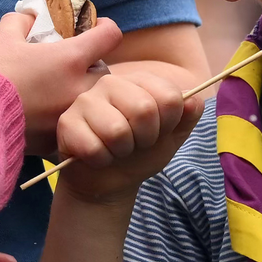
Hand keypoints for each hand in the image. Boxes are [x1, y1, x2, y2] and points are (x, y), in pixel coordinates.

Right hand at [0, 13, 122, 154]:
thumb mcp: (3, 37)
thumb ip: (21, 21)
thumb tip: (31, 16)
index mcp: (70, 59)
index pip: (110, 36)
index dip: (104, 28)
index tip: (96, 29)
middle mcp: (79, 88)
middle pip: (105, 72)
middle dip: (92, 66)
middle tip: (73, 65)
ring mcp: (72, 116)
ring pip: (94, 102)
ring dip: (84, 93)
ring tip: (59, 91)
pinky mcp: (60, 139)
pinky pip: (75, 124)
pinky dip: (66, 117)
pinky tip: (46, 113)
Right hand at [55, 72, 203, 204]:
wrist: (110, 181)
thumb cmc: (141, 152)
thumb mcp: (173, 135)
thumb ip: (188, 116)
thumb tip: (193, 100)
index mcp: (140, 81)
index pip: (170, 96)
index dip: (169, 123)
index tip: (159, 131)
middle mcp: (111, 83)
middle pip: (144, 109)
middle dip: (146, 138)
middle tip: (136, 143)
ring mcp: (85, 101)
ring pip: (117, 130)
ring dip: (122, 151)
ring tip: (117, 149)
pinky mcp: (67, 123)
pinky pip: (94, 148)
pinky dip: (102, 161)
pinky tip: (97, 156)